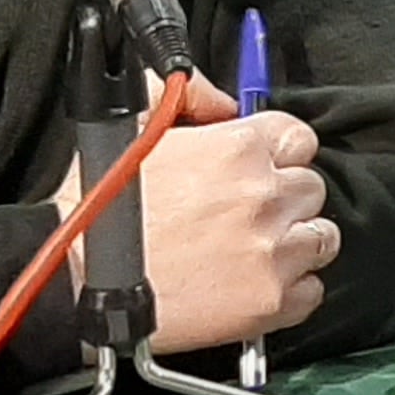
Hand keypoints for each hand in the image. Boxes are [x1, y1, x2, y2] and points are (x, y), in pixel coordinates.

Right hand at [53, 73, 337, 349]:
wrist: (73, 280)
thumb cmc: (96, 208)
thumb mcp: (129, 123)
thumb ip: (186, 93)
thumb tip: (224, 99)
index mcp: (238, 148)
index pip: (299, 137)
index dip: (278, 152)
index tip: (263, 167)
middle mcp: (264, 195)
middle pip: (312, 188)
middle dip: (284, 198)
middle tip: (248, 214)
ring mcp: (271, 250)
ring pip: (322, 237)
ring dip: (295, 242)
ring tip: (253, 251)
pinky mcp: (268, 301)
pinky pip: (311, 291)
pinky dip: (290, 291)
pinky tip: (254, 285)